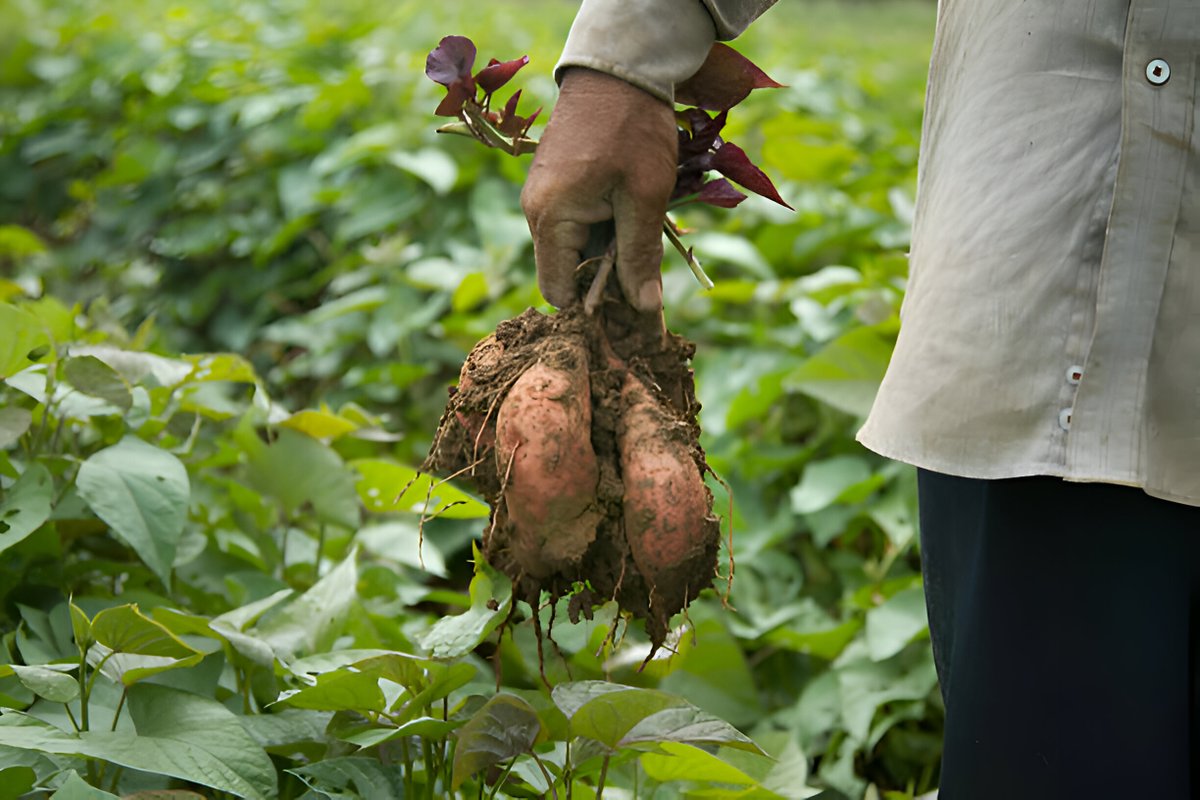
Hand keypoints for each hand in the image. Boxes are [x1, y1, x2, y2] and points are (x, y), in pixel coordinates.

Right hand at [521, 68, 677, 311]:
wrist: (619, 68)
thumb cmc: (633, 130)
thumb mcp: (644, 197)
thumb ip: (640, 256)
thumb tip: (645, 309)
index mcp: (551, 217)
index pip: (558, 291)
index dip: (592, 306)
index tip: (629, 307)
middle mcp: (536, 210)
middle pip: (566, 271)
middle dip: (604, 279)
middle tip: (647, 275)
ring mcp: (543, 195)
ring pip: (574, 247)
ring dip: (607, 251)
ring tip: (642, 235)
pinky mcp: (555, 183)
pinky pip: (575, 223)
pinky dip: (602, 229)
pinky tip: (630, 215)